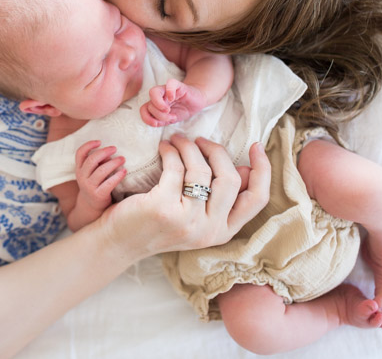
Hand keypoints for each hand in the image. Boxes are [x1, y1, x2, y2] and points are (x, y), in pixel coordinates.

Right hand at [74, 140, 125, 213]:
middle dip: (104, 152)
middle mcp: (82, 177)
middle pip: (92, 160)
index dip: (88, 145)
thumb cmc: (94, 184)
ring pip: (101, 171)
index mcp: (79, 169)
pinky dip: (118, 176)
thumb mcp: (91, 173)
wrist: (91, 205)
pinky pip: (109, 183)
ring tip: (122, 159)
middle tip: (115, 148)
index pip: (80, 153)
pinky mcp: (98, 195)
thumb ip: (97, 162)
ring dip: (113, 163)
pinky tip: (124, 171)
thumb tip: (110, 153)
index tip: (99, 141)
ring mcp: (89, 186)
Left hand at [98, 135, 270, 260]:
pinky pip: (176, 168)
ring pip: (202, 170)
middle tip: (200, 140)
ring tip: (177, 140)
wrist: (118, 242)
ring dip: (189, 147)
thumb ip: (219, 198)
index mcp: (223, 232)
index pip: (257, 200)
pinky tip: (164, 148)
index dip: (262, 170)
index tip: (256, 146)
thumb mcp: (195, 216)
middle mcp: (209, 230)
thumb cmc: (156, 224)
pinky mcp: (164, 208)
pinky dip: (171, 151)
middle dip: (216, 151)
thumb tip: (246, 169)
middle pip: (230, 178)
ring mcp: (187, 221)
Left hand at [140, 78, 205, 125]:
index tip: (157, 124)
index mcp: (155, 105)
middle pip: (149, 104)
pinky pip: (170, 83)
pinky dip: (169, 91)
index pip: (143, 109)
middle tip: (170, 117)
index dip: (147, 118)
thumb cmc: (181, 110)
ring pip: (153, 92)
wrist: (196, 103)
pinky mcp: (178, 85)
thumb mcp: (169, 119)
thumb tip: (153, 122)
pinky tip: (173, 98)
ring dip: (160, 105)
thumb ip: (160, 121)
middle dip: (159, 115)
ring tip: (170, 111)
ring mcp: (167, 90)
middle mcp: (160, 96)